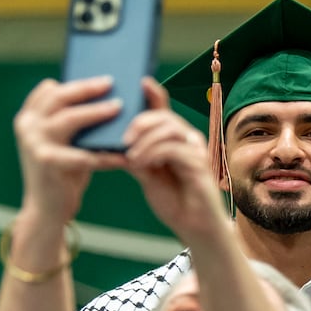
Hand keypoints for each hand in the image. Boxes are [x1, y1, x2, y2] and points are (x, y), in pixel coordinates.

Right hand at [12, 77, 124, 224]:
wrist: (48, 208)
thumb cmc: (63, 172)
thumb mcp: (64, 142)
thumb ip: (73, 121)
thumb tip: (104, 97)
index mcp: (29, 117)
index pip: (50, 89)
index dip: (75, 82)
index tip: (102, 77)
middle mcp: (27, 125)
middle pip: (59, 97)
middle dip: (88, 88)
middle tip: (112, 82)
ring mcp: (33, 143)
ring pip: (69, 119)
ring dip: (97, 113)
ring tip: (119, 108)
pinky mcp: (46, 162)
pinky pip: (83, 155)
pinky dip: (106, 156)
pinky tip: (125, 157)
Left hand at [121, 79, 229, 243]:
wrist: (195, 229)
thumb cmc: (174, 201)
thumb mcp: (146, 175)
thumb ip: (134, 155)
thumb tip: (111, 142)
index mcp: (175, 140)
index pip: (163, 111)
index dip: (153, 94)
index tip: (139, 81)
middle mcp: (188, 141)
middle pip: (165, 116)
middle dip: (141, 121)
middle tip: (122, 138)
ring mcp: (196, 152)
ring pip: (169, 129)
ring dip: (145, 139)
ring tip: (130, 155)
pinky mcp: (199, 166)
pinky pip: (174, 149)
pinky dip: (153, 152)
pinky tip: (141, 163)